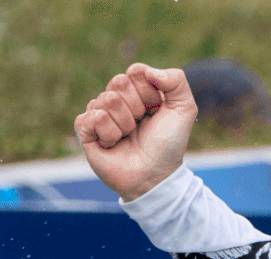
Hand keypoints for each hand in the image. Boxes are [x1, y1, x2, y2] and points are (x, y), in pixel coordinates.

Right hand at [74, 63, 197, 201]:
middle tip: (142, 125)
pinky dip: (109, 132)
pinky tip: (113, 143)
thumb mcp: (184, 110)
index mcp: (138, 91)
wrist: (155, 176)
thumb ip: (176, 80)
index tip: (156, 110)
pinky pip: (93, 116)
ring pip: (106, 100)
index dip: (149, 92)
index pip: (136, 71)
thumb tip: (148, 70)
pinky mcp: (85, 130)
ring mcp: (100, 113)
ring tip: (129, 137)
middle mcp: (117, 99)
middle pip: (118, 82)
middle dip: (137, 107)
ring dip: (125, 123)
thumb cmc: (168, 145)